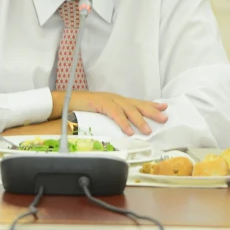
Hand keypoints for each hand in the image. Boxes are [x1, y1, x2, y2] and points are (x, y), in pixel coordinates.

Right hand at [51, 91, 167, 135]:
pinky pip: (114, 114)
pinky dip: (122, 122)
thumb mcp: (101, 113)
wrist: (65, 101)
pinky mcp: (100, 103)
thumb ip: (112, 118)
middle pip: (137, 104)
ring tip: (148, 130)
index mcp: (116, 100)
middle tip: (164, 117)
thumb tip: (123, 129)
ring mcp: (108, 100)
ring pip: (128, 110)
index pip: (136, 102)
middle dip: (151, 111)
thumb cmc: (81, 109)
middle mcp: (115, 98)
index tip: (164, 107)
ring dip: (139, 120)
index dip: (150, 105)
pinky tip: (129, 131)